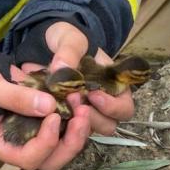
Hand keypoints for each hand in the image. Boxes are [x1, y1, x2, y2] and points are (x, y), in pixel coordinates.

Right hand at [0, 58, 91, 169]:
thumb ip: (15, 96)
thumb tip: (50, 106)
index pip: (28, 159)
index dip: (46, 142)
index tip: (53, 115)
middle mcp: (16, 146)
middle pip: (50, 161)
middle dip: (71, 142)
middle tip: (81, 114)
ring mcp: (29, 135)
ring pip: (60, 149)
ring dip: (77, 130)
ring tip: (81, 103)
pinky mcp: (39, 122)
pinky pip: (62, 130)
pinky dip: (74, 118)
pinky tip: (76, 97)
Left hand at [19, 23, 134, 136]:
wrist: (45, 45)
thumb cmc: (67, 40)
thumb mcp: (71, 38)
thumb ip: (70, 51)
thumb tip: (61, 69)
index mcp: (113, 86)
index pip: (124, 108)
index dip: (113, 107)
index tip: (92, 94)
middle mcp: (101, 104)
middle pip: (108, 125)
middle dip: (93, 118)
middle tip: (73, 102)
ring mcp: (82, 112)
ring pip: (87, 131)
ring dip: (76, 124)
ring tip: (60, 107)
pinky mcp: (62, 116)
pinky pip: (64, 129)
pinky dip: (58, 124)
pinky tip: (47, 112)